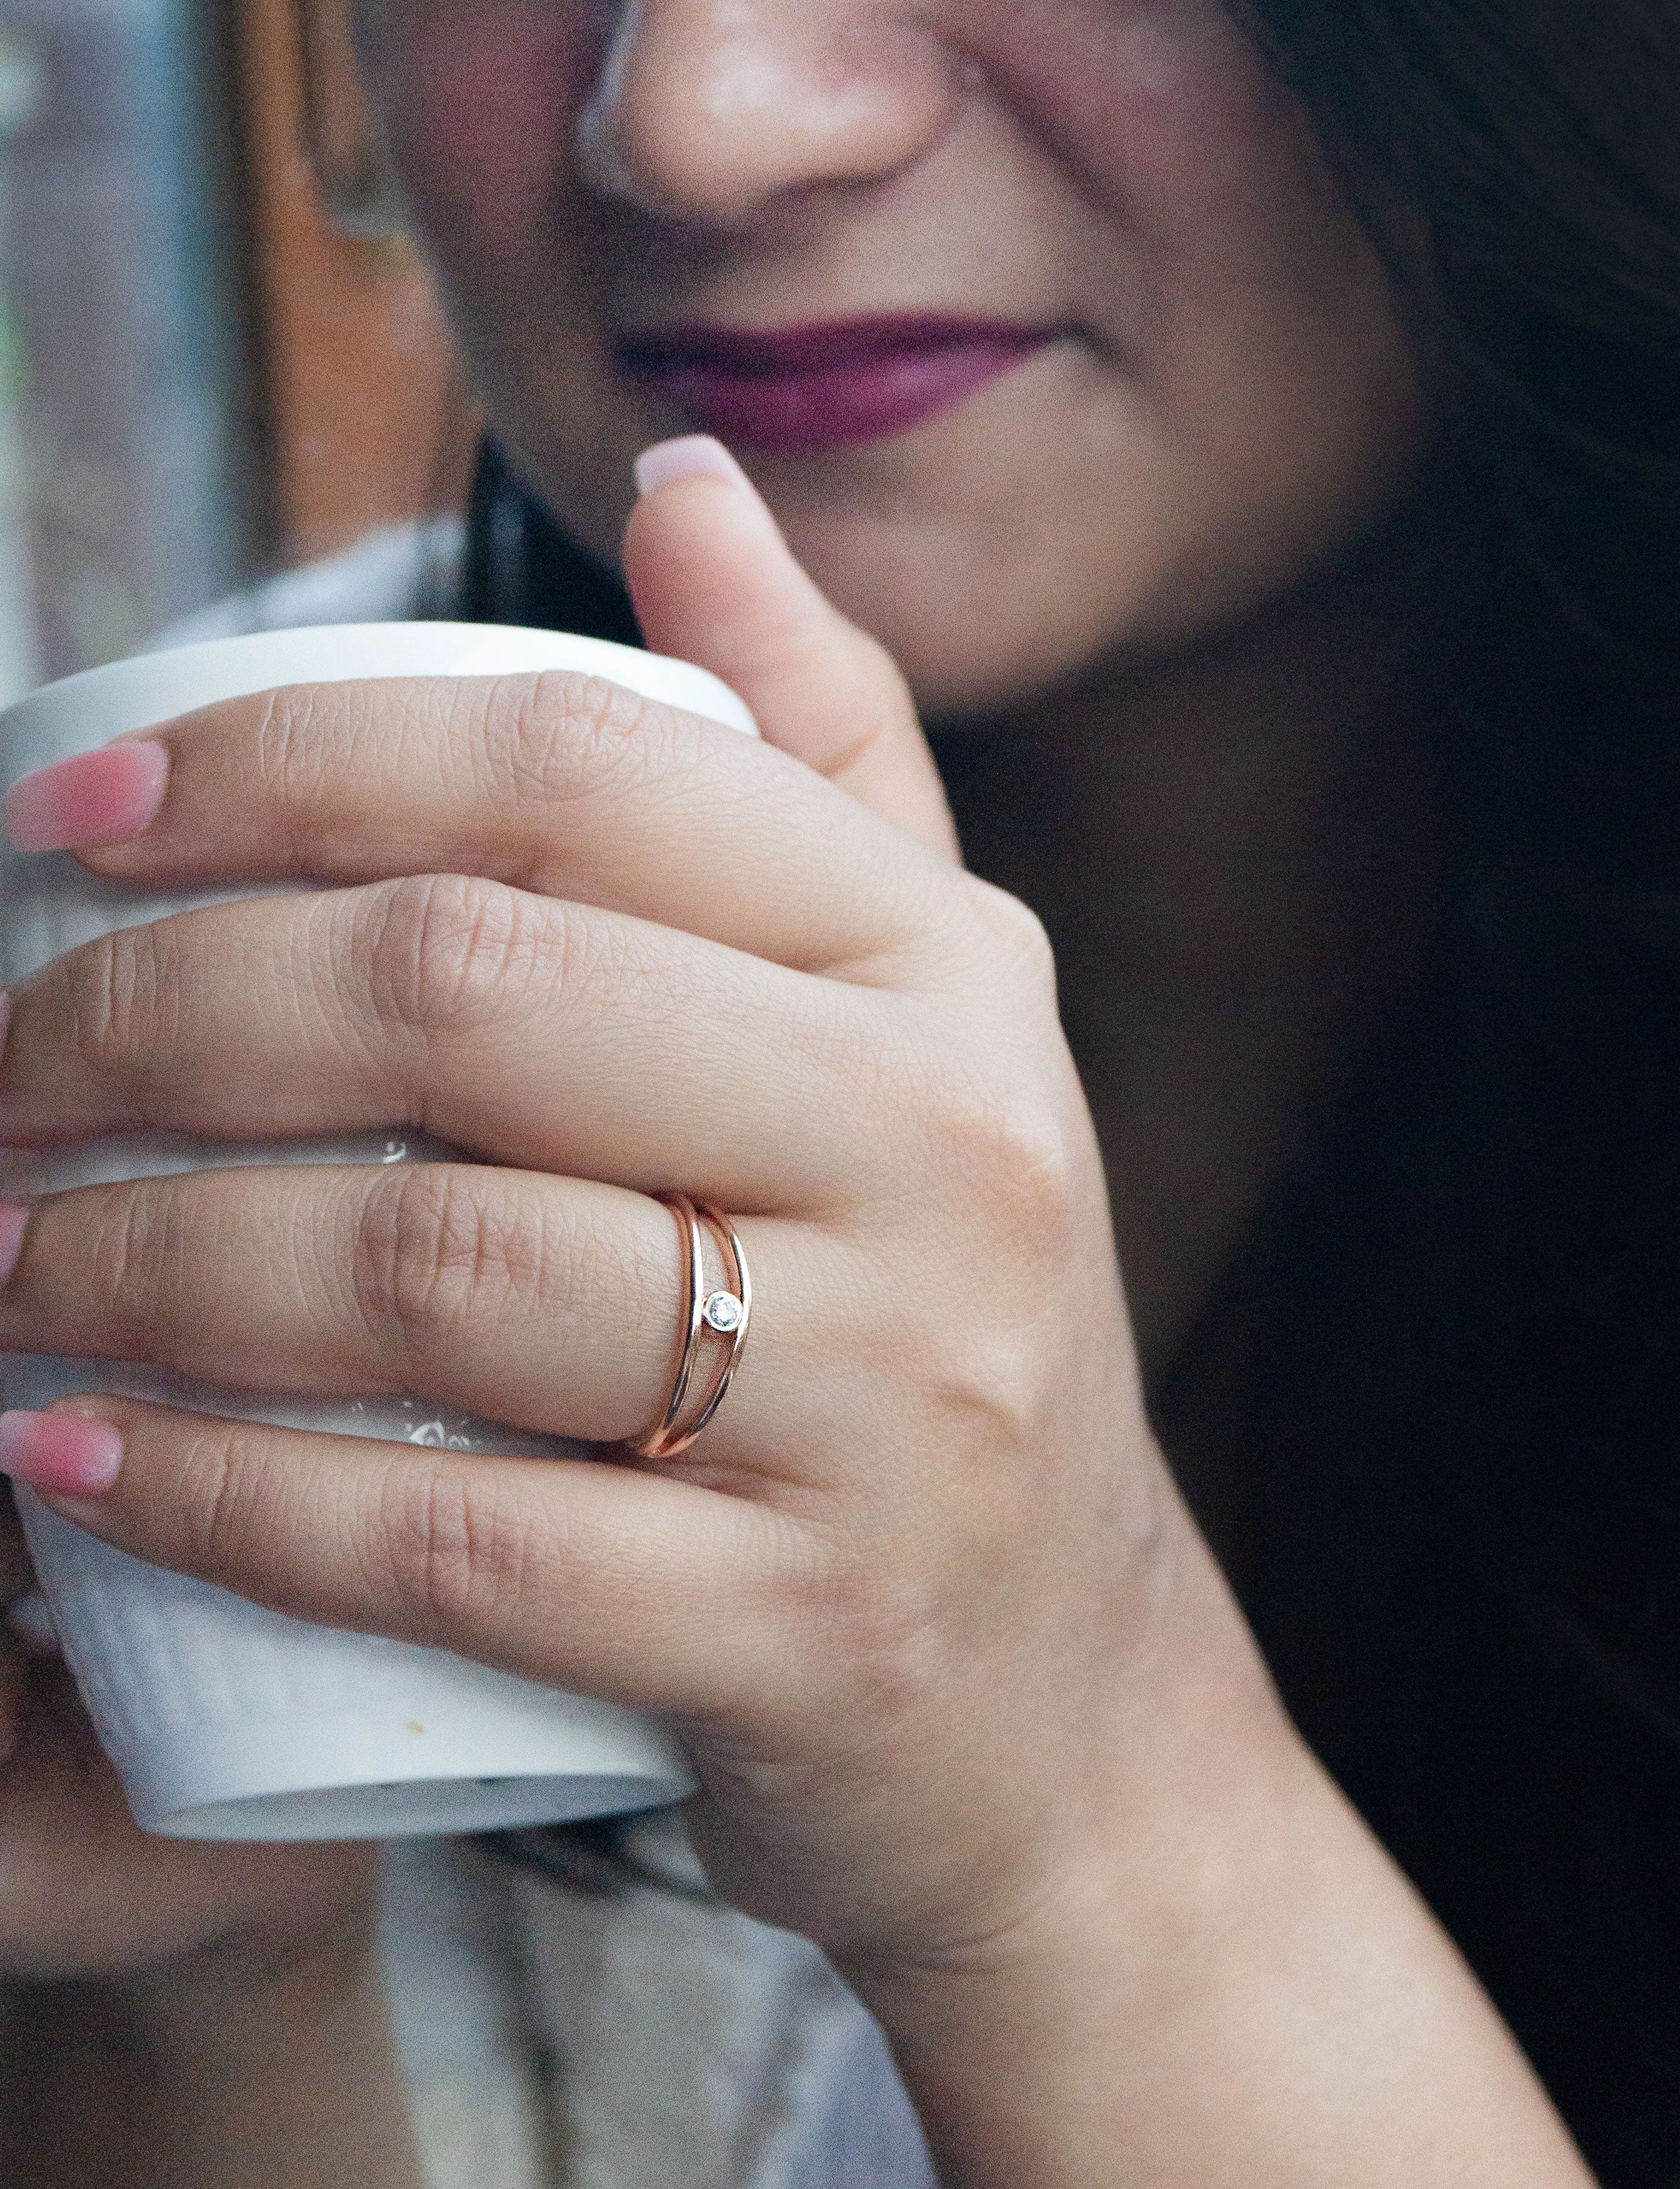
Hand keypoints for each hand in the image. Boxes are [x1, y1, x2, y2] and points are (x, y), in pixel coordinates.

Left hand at [0, 447, 1282, 1986]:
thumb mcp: (935, 1029)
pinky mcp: (807, 1630)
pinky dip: (222, 1503)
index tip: (67, 811)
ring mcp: (894, 1404)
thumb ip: (826, 759)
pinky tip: (72, 1462)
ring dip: (143, 1261)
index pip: (571, 774)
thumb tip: (691, 485)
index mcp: (944, 975)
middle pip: (467, 994)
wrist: (1064, 1704)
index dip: (279, 762)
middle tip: (2, 1075)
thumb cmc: (933, 1332)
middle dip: (156, 1015)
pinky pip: (454, 1550)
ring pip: (431, 1271)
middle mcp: (950, 1158)